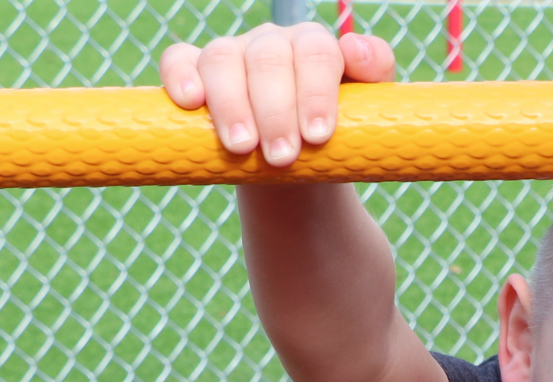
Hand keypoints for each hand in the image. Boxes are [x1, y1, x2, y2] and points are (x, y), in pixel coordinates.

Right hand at [160, 24, 397, 167]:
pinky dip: (180, 76)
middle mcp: (270, 43)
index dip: (316, 93)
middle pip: (268, 59)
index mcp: (313, 46)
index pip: (316, 53)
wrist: (294, 168)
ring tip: (242, 148)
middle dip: (276, 110)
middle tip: (283, 157)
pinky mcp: (193, 71)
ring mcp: (230, 55)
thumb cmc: (333, 137)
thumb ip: (374, 72)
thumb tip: (354, 48)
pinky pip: (178, 60)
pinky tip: (191, 102)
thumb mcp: (365, 111)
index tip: (318, 137)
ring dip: (231, 104)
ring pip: (223, 59)